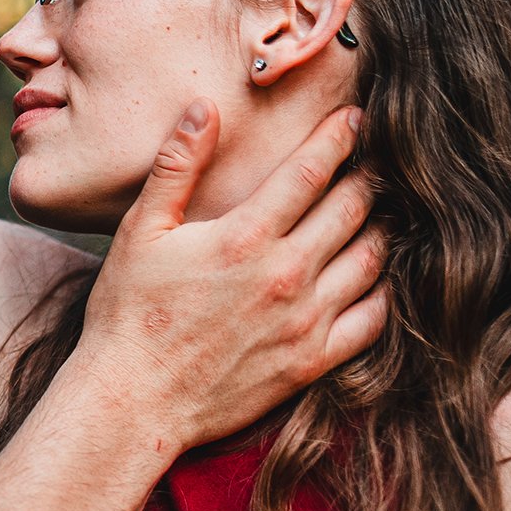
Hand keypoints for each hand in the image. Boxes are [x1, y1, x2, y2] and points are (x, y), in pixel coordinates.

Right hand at [70, 99, 386, 449]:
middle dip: (368, 176)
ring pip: (371, 258)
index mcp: (243, 237)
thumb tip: (204, 108)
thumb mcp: (139, 231)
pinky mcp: (312, 362)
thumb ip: (177, 167)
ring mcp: (304, 321)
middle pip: (353, 208)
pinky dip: (382, 291)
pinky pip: (372, 319)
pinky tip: (373, 277)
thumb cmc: (128, 314)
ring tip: (379, 212)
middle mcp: (284, 275)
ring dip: (380, 228)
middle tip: (374, 161)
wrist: (132, 401)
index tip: (355, 118)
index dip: (339, 137)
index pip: (312, 170)